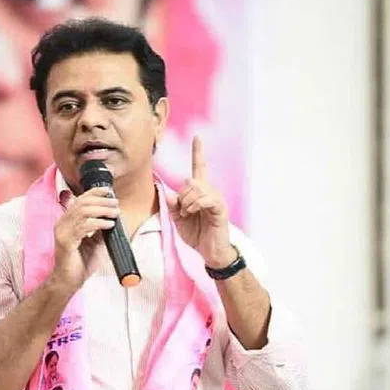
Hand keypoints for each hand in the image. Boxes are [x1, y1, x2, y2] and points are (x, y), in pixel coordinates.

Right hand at [51, 187, 118, 287]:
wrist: (69, 281)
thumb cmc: (81, 263)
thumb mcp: (95, 242)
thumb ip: (101, 229)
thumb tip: (113, 216)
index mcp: (67, 221)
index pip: (80, 200)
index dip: (94, 192)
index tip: (109, 191)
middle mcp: (62, 223)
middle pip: (82, 202)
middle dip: (102, 200)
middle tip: (115, 203)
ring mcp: (62, 232)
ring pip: (83, 212)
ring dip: (102, 210)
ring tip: (115, 213)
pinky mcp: (65, 241)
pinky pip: (83, 226)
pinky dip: (99, 223)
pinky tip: (109, 224)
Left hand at [166, 137, 236, 268]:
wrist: (211, 252)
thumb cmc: (197, 235)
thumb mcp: (178, 220)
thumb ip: (172, 206)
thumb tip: (169, 194)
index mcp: (199, 192)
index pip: (199, 168)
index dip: (198, 152)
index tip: (198, 137)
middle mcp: (210, 191)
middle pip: (190, 180)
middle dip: (181, 196)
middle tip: (183, 211)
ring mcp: (216, 198)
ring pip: (196, 188)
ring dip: (186, 202)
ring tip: (188, 214)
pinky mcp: (219, 208)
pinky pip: (205, 198)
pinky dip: (194, 205)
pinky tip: (192, 213)